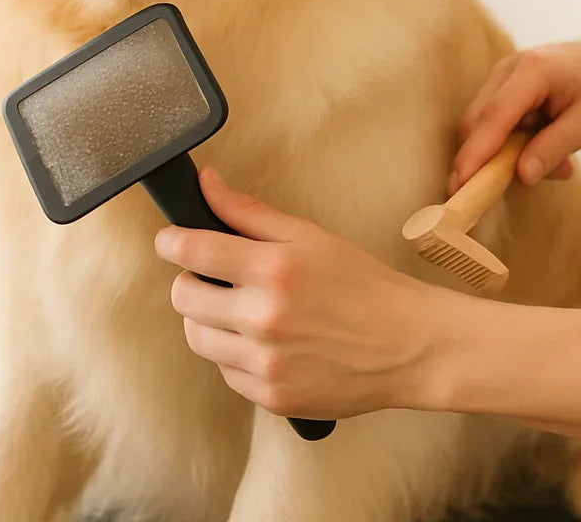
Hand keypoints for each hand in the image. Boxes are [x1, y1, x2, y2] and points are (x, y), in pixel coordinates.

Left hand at [154, 168, 455, 419]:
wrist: (409, 345)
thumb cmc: (363, 285)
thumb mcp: (310, 236)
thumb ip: (250, 212)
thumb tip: (205, 183)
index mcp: (274, 269)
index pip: (190, 250)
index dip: (171, 241)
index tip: (171, 240)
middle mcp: (264, 318)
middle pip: (183, 297)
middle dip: (191, 281)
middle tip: (216, 277)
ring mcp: (266, 363)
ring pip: (197, 338)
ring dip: (208, 320)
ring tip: (241, 310)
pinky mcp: (271, 397)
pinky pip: (225, 372)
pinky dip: (235, 356)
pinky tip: (265, 343)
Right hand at [451, 37, 580, 192]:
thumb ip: (556, 147)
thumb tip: (523, 176)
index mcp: (533, 70)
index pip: (495, 114)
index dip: (476, 150)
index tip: (462, 183)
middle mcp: (506, 70)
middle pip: (476, 122)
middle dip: (488, 160)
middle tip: (530, 180)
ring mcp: (496, 78)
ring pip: (480, 128)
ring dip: (506, 155)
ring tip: (559, 163)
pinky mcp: (495, 91)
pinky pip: (490, 127)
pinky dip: (510, 148)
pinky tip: (544, 149)